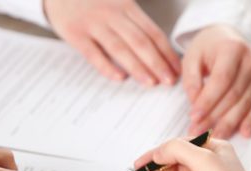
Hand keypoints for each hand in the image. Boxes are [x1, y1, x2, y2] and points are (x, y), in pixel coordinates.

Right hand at [44, 0, 179, 85]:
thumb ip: (134, 20)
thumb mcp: (116, 1)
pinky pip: (94, 54)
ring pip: (120, 49)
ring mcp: (93, 24)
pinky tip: (119, 78)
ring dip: (137, 67)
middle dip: (157, 63)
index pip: (152, 32)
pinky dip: (107, 67)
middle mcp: (112, 14)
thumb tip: (156, 48)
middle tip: (169, 81)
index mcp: (126, 6)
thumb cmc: (91, 1)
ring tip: (150, 83)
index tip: (175, 69)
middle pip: (140, 41)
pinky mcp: (75, 34)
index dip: (166, 52)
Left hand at [183, 25, 250, 138]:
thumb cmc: (206, 49)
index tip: (193, 117)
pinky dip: (250, 121)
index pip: (221, 80)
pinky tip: (243, 133)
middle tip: (197, 131)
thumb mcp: (191, 58)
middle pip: (233, 94)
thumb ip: (192, 80)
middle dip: (214, 116)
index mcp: (232, 49)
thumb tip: (196, 104)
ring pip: (244, 103)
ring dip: (228, 123)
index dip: (207, 101)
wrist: (226, 38)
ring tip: (213, 136)